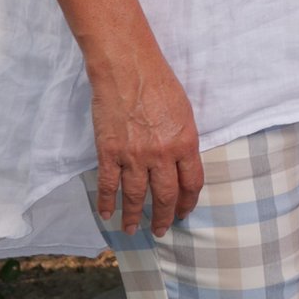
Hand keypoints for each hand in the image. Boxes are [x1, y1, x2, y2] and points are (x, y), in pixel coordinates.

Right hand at [85, 42, 203, 236]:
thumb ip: (184, 140)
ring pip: (136, 196)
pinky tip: (107, 214)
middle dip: (164, 217)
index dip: (188, 202)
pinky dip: (107, 202)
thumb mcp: (185, 112)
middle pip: (165, 196)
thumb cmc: (159, 83)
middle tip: (160, 230)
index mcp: (185, 143)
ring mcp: (134, 156)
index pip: (191, 183)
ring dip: (135, 216)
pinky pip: (108, 185)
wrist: (128, 69)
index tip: (184, 212)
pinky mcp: (110, 152)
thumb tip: (182, 163)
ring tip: (132, 229)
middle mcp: (162, 155)